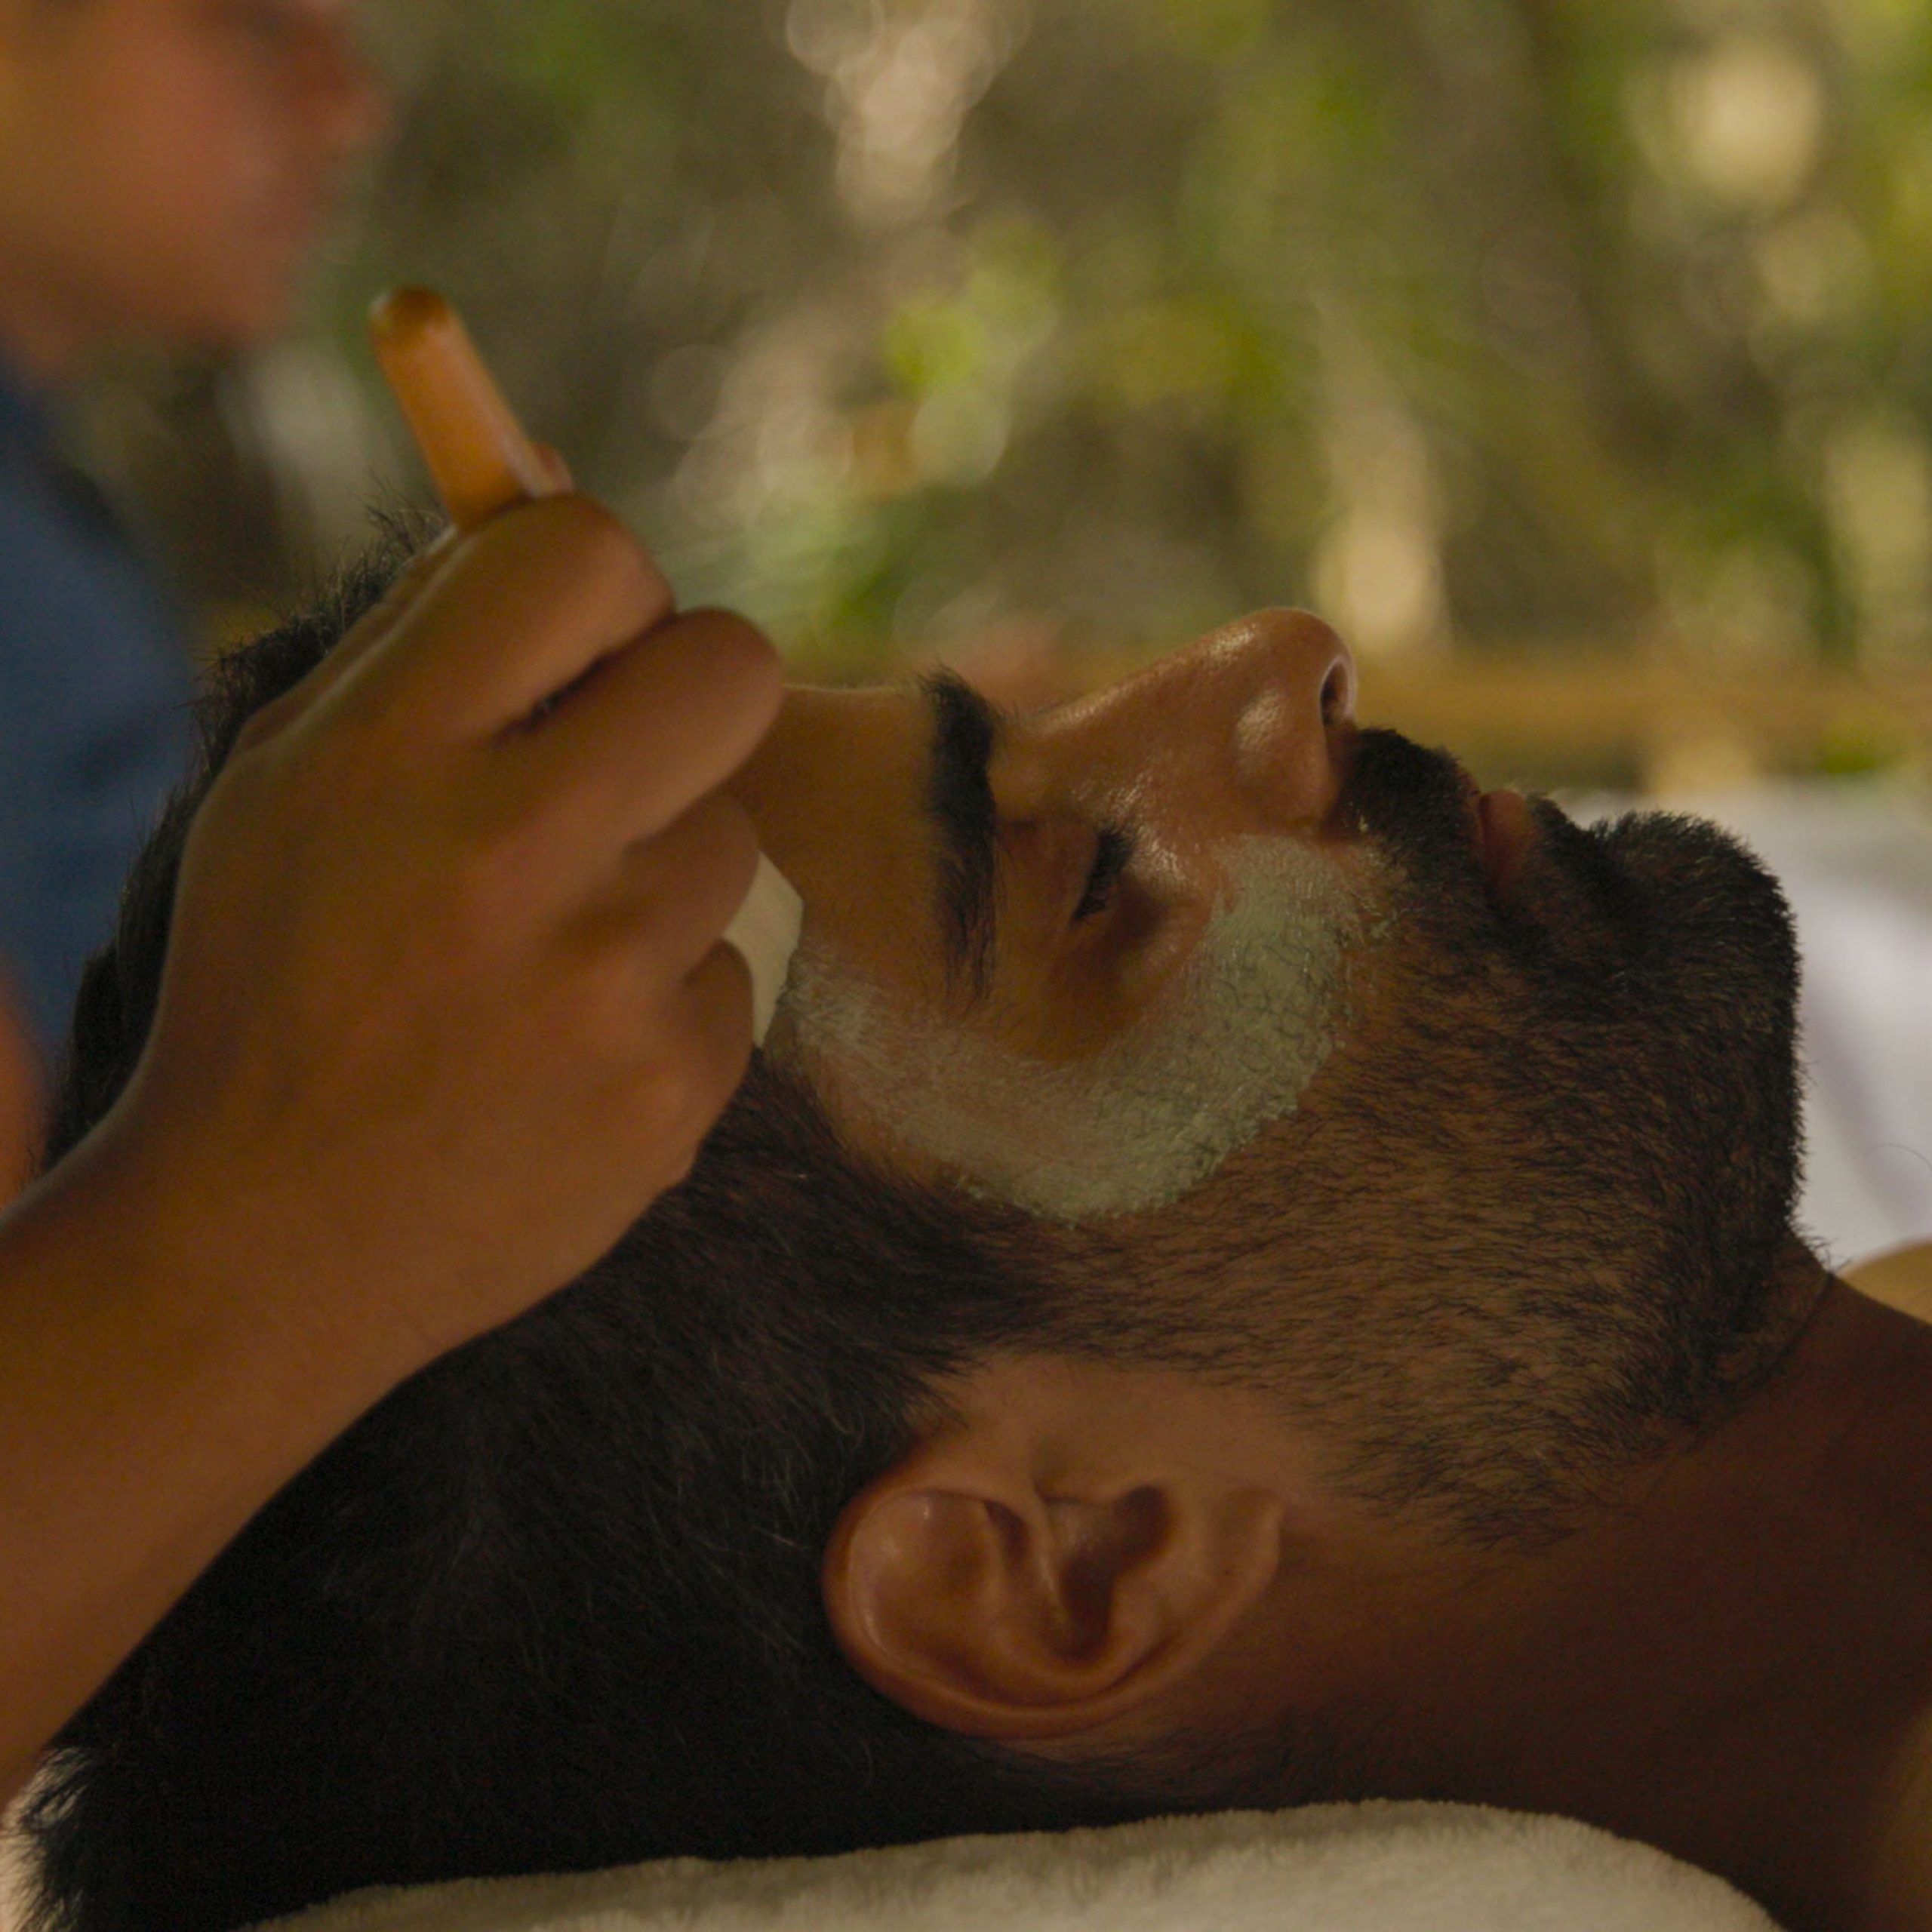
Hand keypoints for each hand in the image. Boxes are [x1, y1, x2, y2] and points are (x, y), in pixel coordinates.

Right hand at [84, 494, 780, 1377]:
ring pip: (732, 837)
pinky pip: (730, 975)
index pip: (588, 552)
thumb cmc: (273, 988)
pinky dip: (664, 1002)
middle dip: (688, 692)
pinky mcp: (674, 1090)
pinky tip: (566, 1052)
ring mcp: (607, 981)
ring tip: (547, 956)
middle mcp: (512, 851)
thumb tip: (548, 500)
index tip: (581, 645)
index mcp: (392, 752)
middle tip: (624, 756)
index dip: (602, 585)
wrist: (266, 1248)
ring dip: (657, 873)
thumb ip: (422, 642)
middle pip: (729, 666)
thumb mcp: (288, 787)